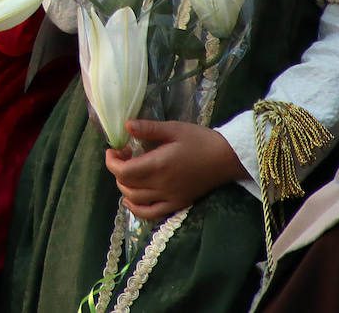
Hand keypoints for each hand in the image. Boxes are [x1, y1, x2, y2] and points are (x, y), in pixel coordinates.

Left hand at [104, 118, 245, 219]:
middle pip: (126, 185)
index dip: (112, 161)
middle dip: (117, 170)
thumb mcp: (173, 128)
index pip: (123, 171)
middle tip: (123, 155)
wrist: (227, 158)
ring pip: (135, 200)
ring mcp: (169, 197)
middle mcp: (161, 185)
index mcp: (158, 165)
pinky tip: (130, 199)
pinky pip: (151, 213)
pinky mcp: (177, 204)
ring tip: (127, 171)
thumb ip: (148, 128)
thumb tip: (126, 125)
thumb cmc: (200, 140)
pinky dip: (136, 209)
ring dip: (124, 186)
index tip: (114, 149)